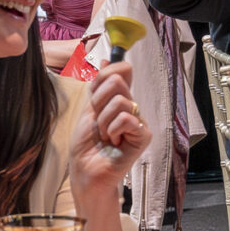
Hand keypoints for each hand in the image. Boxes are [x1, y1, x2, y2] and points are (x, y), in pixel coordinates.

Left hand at [71, 59, 148, 194]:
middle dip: (99, 102)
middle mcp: (131, 107)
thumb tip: (107, 59)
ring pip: (120, 100)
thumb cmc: (86, 145)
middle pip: (117, 80)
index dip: (103, 78)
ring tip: (105, 136)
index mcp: (119, 98)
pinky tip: (114, 142)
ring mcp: (138, 120)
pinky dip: (113, 130)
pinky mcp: (144, 135)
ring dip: (103, 120)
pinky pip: (126, 118)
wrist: (85, 170)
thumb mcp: (88, 109)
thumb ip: (98, 85)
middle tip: (98, 122)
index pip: (121, 69)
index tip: (94, 98)